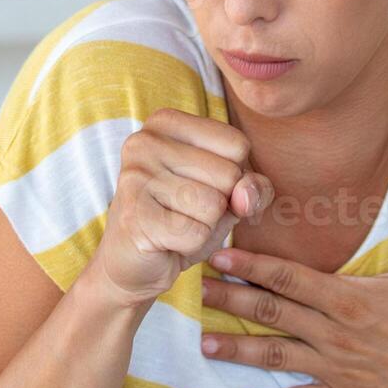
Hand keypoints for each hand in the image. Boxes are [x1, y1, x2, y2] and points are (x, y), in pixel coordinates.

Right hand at [88, 108, 274, 309]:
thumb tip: (244, 197)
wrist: (133, 265)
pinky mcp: (134, 215)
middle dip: (220, 205)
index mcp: (166, 122)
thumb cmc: (183, 219)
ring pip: (214, 205)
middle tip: (184, 211)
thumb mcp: (228, 194)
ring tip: (176, 224)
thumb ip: (253, 186)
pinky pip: (196, 233)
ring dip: (205, 226)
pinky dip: (190, 245)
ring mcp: (135, 177)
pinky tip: (166, 240)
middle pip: (228, 174)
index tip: (200, 185)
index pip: (237, 144)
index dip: (233, 176)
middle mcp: (144, 141)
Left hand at [199, 163, 387, 387]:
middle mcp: (337, 333)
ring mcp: (340, 366)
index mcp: (350, 297)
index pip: (289, 277)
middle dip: (231, 301)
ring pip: (278, 356)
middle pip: (272, 313)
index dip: (251, 265)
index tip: (219, 255)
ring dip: (238, 350)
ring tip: (203, 344)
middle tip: (196, 292)